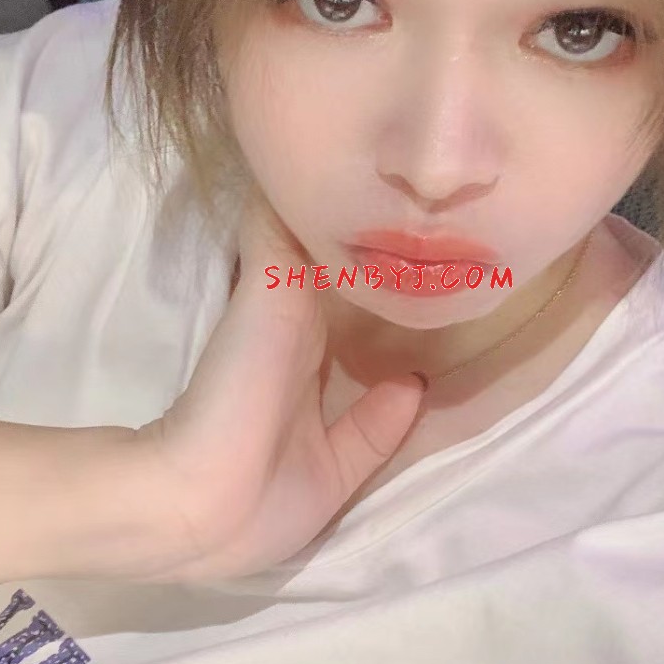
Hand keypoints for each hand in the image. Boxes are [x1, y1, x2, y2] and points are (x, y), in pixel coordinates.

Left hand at [124, 183, 425, 580]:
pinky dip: (404, 408)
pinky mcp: (340, 463)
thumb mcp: (267, 291)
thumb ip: (284, 234)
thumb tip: (297, 164)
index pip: (330, 258)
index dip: (364, 229)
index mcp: (285, 310)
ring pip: (375, 366)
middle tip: (456, 243)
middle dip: (395, 280)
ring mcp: (322, 412)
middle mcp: (305, 355)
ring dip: (408, 344)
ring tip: (460, 303)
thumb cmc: (236, 385)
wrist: (203, 498)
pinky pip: (381, 429)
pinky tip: (429, 384)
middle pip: (357, 309)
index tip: (408, 195)